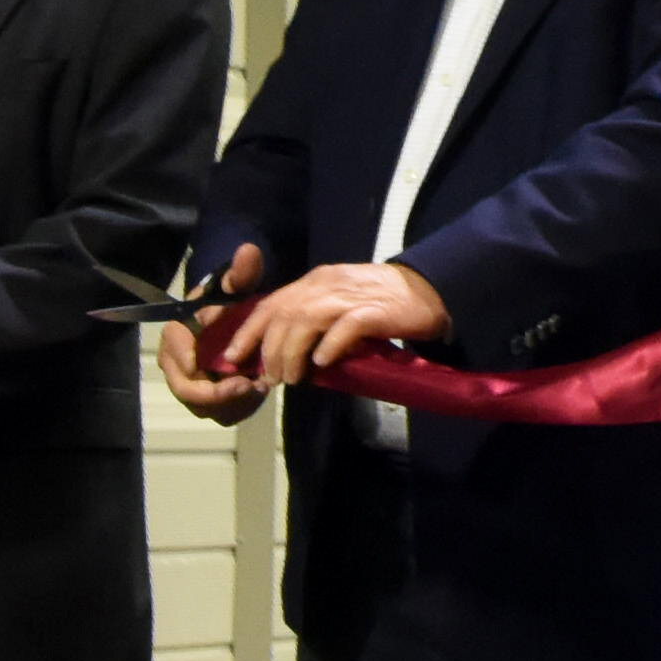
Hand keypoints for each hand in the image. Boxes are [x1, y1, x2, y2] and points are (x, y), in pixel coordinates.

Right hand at [147, 247, 272, 426]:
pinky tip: (258, 392)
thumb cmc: (229, 303)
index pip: (171, 348)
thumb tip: (247, 251)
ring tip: (257, 389)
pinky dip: (239, 407)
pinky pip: (220, 412)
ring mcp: (195, 384)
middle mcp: (179, 364)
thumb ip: (240, 273)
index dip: (182, 357)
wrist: (235, 322)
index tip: (201, 361)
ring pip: (204, 406)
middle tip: (246, 385)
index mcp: (178, 334)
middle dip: (214, 392)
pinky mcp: (212, 399)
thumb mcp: (236, 286)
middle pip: (186, 388)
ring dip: (231, 403)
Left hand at [238, 257, 449, 389]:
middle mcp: (326, 285)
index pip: (270, 304)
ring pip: (307, 321)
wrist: (428, 290)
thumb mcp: (339, 303)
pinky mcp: (373, 311)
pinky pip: (344, 328)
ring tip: (293, 379)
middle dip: (270, 351)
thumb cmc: (382, 302)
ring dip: (293, 353)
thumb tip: (285, 353)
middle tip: (271, 378)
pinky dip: (329, 346)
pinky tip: (322, 363)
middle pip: (284, 315)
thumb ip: (313, 321)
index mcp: (315, 282)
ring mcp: (349, 296)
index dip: (247, 332)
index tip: (232, 358)